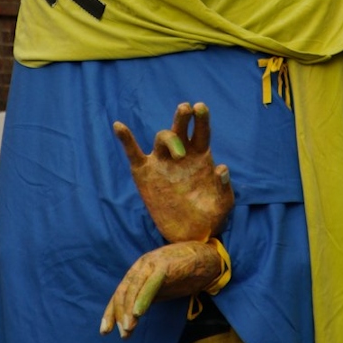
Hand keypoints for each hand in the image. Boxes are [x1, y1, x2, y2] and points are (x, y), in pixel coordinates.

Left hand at [100, 240, 220, 337]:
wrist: (206, 258)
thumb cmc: (182, 273)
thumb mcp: (160, 288)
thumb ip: (145, 298)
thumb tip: (130, 319)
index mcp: (139, 270)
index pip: (120, 292)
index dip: (111, 311)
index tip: (105, 331)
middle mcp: (142, 265)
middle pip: (124, 290)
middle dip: (119, 313)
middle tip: (122, 333)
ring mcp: (153, 263)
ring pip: (135, 286)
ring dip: (130, 308)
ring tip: (128, 328)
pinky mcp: (166, 265)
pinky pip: (151, 283)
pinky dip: (143, 297)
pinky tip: (139, 312)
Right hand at [113, 102, 233, 241]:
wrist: (189, 235)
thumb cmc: (210, 216)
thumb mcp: (223, 204)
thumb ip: (224, 187)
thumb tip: (220, 168)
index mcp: (200, 156)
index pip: (201, 131)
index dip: (201, 118)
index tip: (200, 107)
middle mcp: (181, 154)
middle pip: (181, 128)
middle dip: (183, 117)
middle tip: (186, 108)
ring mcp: (162, 162)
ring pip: (162, 138)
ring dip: (170, 139)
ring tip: (179, 155)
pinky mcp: (145, 173)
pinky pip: (133, 152)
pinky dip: (126, 139)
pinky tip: (119, 126)